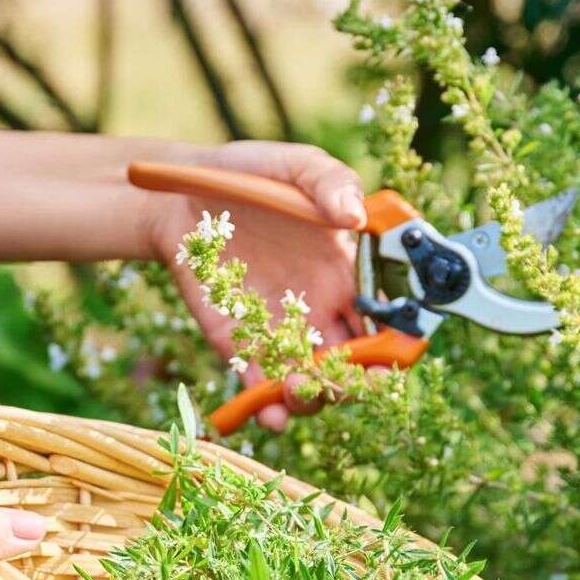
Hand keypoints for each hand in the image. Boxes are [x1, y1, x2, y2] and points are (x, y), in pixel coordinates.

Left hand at [142, 140, 366, 429]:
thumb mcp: (294, 167)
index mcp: (347, 273)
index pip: (387, 320)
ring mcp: (281, 331)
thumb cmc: (249, 176)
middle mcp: (321, 310)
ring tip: (297, 388)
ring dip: (312, 397)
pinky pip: (259, 384)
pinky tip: (269, 412)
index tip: (394, 354)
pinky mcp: (240, 344)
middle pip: (354, 364)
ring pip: (311, 382)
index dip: (397, 343)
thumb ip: (329, 182)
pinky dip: (266, 406)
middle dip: (357, 382)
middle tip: (345, 381)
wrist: (182, 195)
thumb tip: (355, 216)